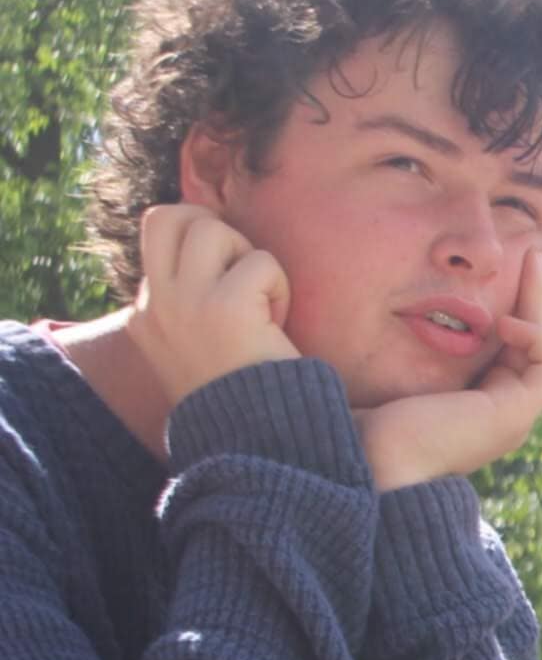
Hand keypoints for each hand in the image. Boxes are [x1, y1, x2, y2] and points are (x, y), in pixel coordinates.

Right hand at [126, 204, 299, 407]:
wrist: (255, 444)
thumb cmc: (238, 397)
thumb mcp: (193, 349)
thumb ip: (188, 304)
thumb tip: (207, 241)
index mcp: (144, 318)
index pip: (156, 237)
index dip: (201, 249)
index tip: (227, 289)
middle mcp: (156, 307)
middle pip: (167, 216)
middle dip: (211, 228)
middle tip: (238, 270)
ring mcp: (185, 304)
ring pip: (211, 229)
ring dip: (247, 255)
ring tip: (259, 300)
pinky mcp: (224, 307)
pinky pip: (260, 262)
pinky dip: (279, 287)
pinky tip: (276, 324)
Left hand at [356, 247, 541, 489]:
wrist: (362, 461)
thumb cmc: (357, 421)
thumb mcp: (379, 369)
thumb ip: (393, 345)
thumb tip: (374, 303)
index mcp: (469, 406)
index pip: (505, 352)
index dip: (512, 310)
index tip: (511, 267)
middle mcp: (496, 414)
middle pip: (530, 347)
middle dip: (538, 297)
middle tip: (540, 252)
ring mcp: (510, 419)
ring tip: (536, 260)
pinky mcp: (514, 417)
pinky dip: (537, 339)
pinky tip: (507, 321)